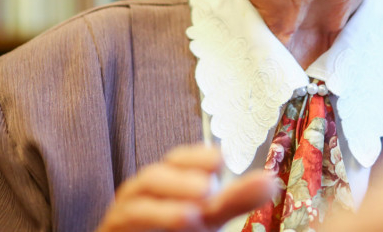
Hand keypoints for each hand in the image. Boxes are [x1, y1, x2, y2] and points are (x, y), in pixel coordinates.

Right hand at [97, 144, 271, 231]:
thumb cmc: (174, 231)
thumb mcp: (209, 216)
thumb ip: (235, 199)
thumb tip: (270, 181)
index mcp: (166, 179)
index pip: (178, 160)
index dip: (197, 157)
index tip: (221, 159)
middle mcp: (143, 191)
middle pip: (154, 175)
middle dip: (180, 178)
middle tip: (209, 187)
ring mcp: (124, 211)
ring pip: (138, 199)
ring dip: (166, 204)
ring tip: (195, 213)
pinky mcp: (112, 229)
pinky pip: (126, 220)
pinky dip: (152, 219)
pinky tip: (181, 219)